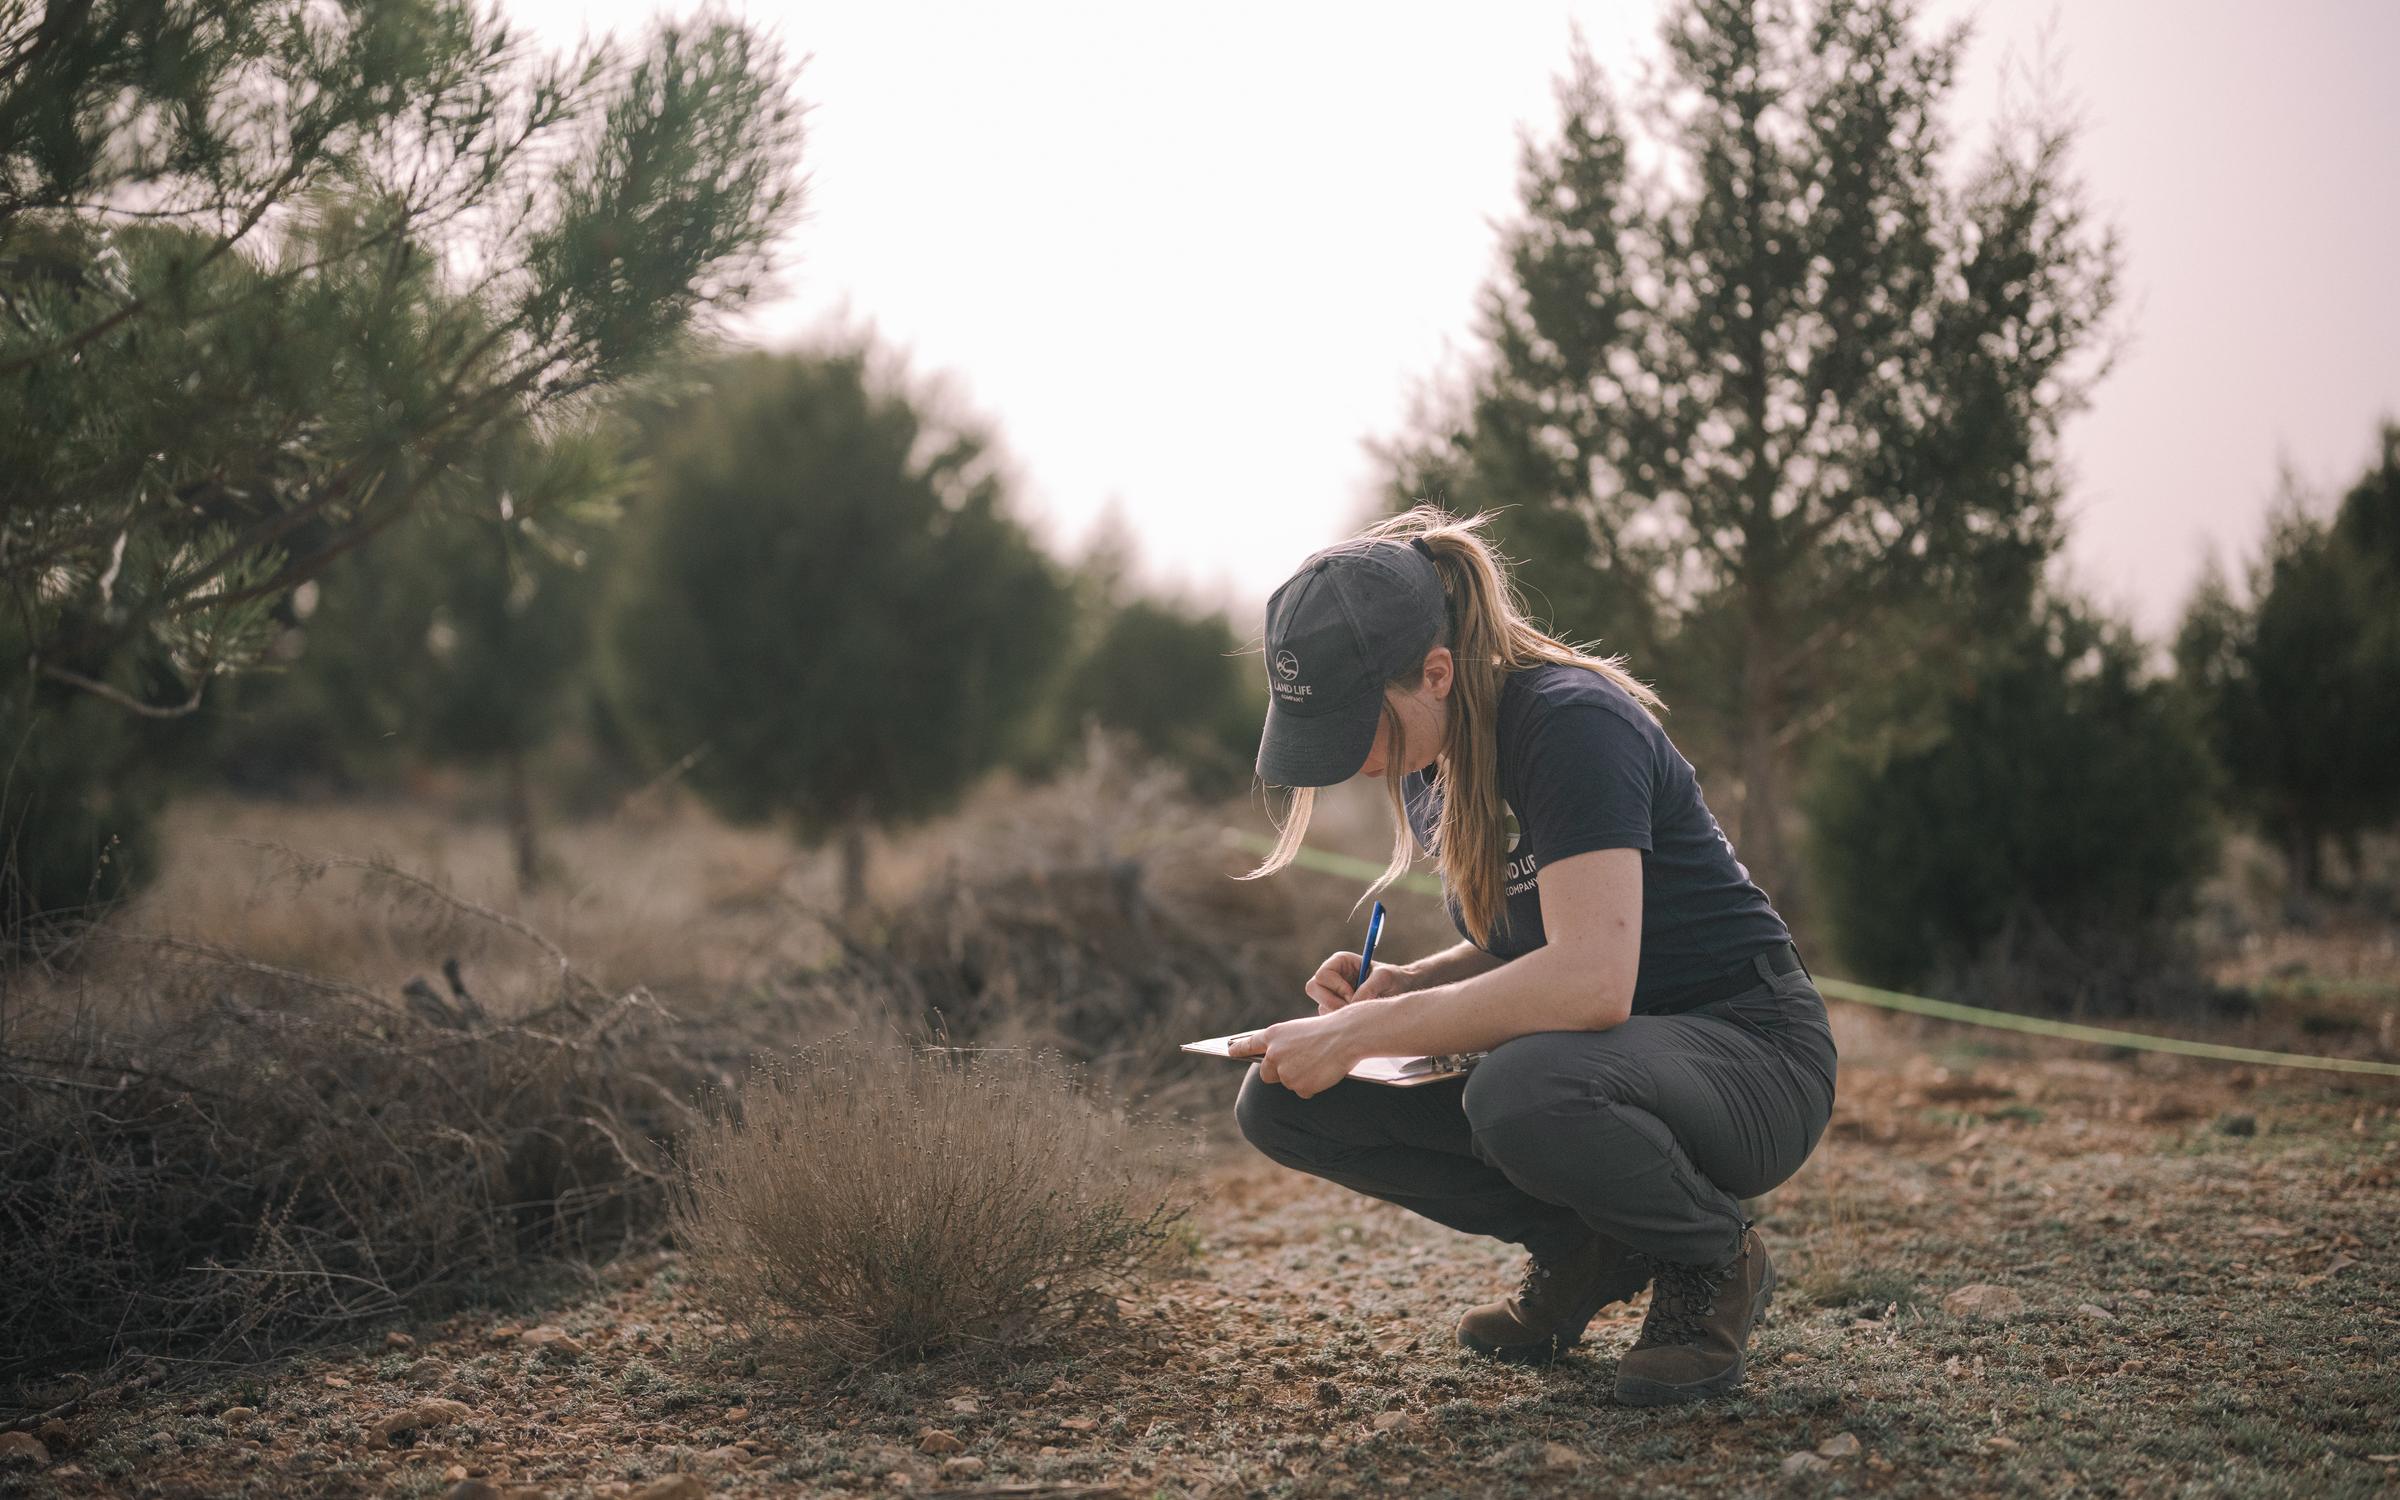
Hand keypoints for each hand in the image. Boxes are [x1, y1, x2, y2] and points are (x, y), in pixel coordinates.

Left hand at [1226, 1007, 1376, 1098]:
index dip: (1238, 1049)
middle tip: (1297, 1066)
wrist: (1346, 1036)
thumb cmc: (1327, 1030)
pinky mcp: (1299, 1086)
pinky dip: (1313, 1086)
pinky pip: (1303, 1091)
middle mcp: (1274, 1054)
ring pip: (1288, 1083)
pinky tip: (1323, 1072)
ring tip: (1318, 1063)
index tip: (1229, 1051)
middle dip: (1278, 1074)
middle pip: (1266, 1074)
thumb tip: (1278, 1063)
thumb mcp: (1299, 1031)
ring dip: (1301, 1078)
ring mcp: (1285, 1072)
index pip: (1248, 1044)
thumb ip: (1284, 1046)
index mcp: (1273, 1035)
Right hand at [1306, 952, 1414, 1014]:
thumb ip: (1369, 988)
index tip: (1353, 995)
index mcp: (1339, 962)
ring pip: (1321, 1006)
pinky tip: (1358, 1018)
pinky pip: (1329, 1018)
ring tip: (1361, 1012)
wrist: (1401, 992)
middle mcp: (1331, 977)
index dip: (1336, 987)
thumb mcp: (1385, 977)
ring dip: (1339, 1013)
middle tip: (1353, 1008)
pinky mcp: (1335, 1008)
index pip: (1322, 975)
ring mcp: (1331, 994)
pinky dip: (1342, 1021)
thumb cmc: (1394, 979)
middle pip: (1313, 989)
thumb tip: (1352, 1005)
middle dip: (1332, 1002)